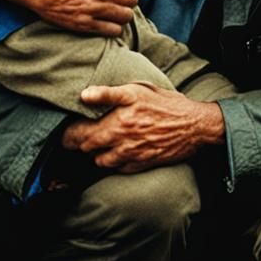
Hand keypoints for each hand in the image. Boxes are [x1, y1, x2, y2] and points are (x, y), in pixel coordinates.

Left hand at [62, 83, 224, 171]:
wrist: (194, 125)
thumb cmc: (165, 104)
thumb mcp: (137, 91)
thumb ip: (108, 94)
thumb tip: (83, 95)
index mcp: (116, 124)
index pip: (81, 135)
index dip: (69, 135)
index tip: (66, 132)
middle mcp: (121, 143)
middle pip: (89, 150)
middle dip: (81, 144)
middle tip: (79, 137)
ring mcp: (132, 156)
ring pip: (102, 162)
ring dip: (97, 155)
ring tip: (99, 145)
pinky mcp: (143, 163)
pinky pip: (120, 169)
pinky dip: (115, 163)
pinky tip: (118, 153)